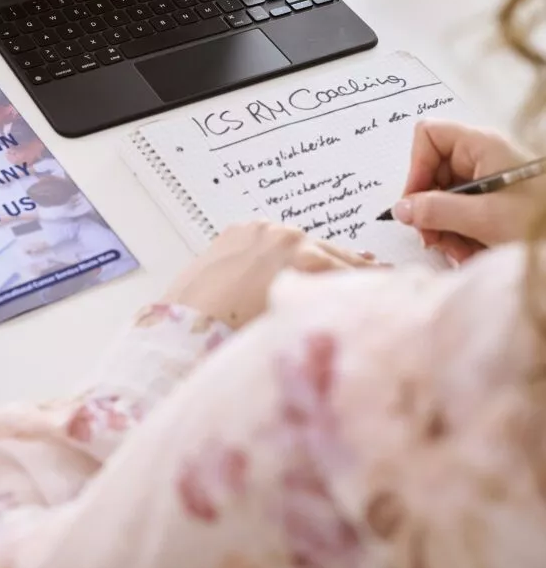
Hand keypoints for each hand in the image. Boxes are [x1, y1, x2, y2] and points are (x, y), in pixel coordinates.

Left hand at [164, 221, 380, 328]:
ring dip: (321, 258)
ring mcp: (260, 229)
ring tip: (347, 270)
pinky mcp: (238, 230)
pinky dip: (289, 249)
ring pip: (304, 244)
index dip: (371, 286)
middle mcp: (286, 236)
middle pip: (333, 253)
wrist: (181, 331)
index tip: (388, 290)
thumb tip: (348, 318)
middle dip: (354, 270)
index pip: (352, 272)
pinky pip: (274, 239)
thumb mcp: (292, 324)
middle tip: (378, 278)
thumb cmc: (235, 338)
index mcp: (305, 258)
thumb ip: (324, 311)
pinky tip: (301, 258)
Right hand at [394, 120, 540, 261]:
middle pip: (433, 172)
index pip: (428, 136)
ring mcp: (488, 179)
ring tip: (459, 253)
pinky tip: (471, 253)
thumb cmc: (541, 220)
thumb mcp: (484, 218)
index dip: (416, 167)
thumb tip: (401, 209)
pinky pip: (462, 212)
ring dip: (445, 229)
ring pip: (445, 197)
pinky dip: (461, 234)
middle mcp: (482, 156)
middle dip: (430, 210)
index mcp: (481, 145)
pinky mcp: (494, 200)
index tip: (416, 202)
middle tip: (432, 239)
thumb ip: (437, 211)